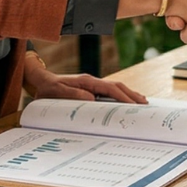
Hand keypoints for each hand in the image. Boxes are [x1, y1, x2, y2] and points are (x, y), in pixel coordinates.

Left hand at [25, 67, 147, 103]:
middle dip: (131, 95)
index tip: (133, 105)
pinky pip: (110, 92)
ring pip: (115, 88)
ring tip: (142, 102)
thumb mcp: (58, 93)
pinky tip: (127, 101)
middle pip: (117, 86)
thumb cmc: (48, 89)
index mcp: (86, 81)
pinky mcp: (91, 89)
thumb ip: (73, 95)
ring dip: (129, 94)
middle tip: (145, 104)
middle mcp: (92, 81)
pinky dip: (121, 95)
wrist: (41, 81)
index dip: (122, 96)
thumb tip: (92, 99)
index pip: (109, 88)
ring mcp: (93, 85)